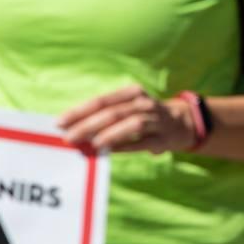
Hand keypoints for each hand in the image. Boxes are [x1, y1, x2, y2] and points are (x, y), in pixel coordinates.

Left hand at [57, 84, 195, 153]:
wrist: (182, 122)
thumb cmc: (145, 115)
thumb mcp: (128, 107)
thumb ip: (105, 116)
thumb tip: (74, 128)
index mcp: (131, 92)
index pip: (102, 101)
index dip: (80, 111)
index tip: (60, 122)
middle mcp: (144, 103)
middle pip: (113, 112)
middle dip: (88, 124)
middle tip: (69, 137)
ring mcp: (156, 120)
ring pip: (130, 124)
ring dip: (109, 133)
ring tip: (91, 143)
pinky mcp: (164, 138)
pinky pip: (142, 142)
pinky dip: (125, 146)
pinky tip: (109, 151)